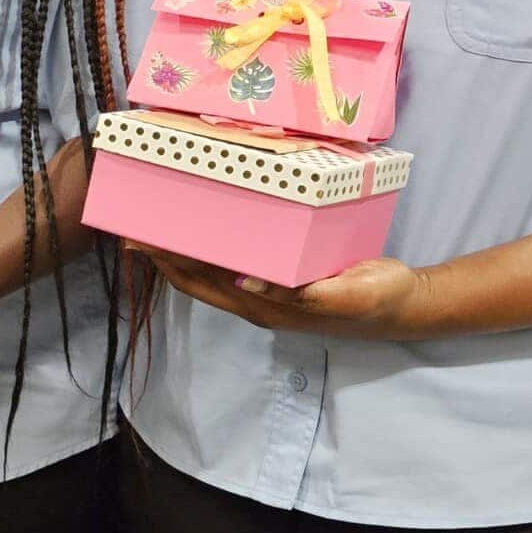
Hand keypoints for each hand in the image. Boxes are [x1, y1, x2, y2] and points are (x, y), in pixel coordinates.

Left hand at [130, 243, 440, 339]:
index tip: (135, 240)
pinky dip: (209, 248)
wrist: (404, 306)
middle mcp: (257, 300)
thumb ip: (300, 294)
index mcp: (264, 305)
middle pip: (195, 278)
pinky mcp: (282, 281)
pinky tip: (204, 229)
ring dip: (180, 252)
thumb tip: (246, 281)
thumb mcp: (343, 294)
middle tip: (126, 227)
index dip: (166, 262)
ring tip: (152, 226)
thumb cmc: (375, 299)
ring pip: (210, 272)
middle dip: (160, 255)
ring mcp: (267, 292)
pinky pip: (233, 264)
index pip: (201, 281)